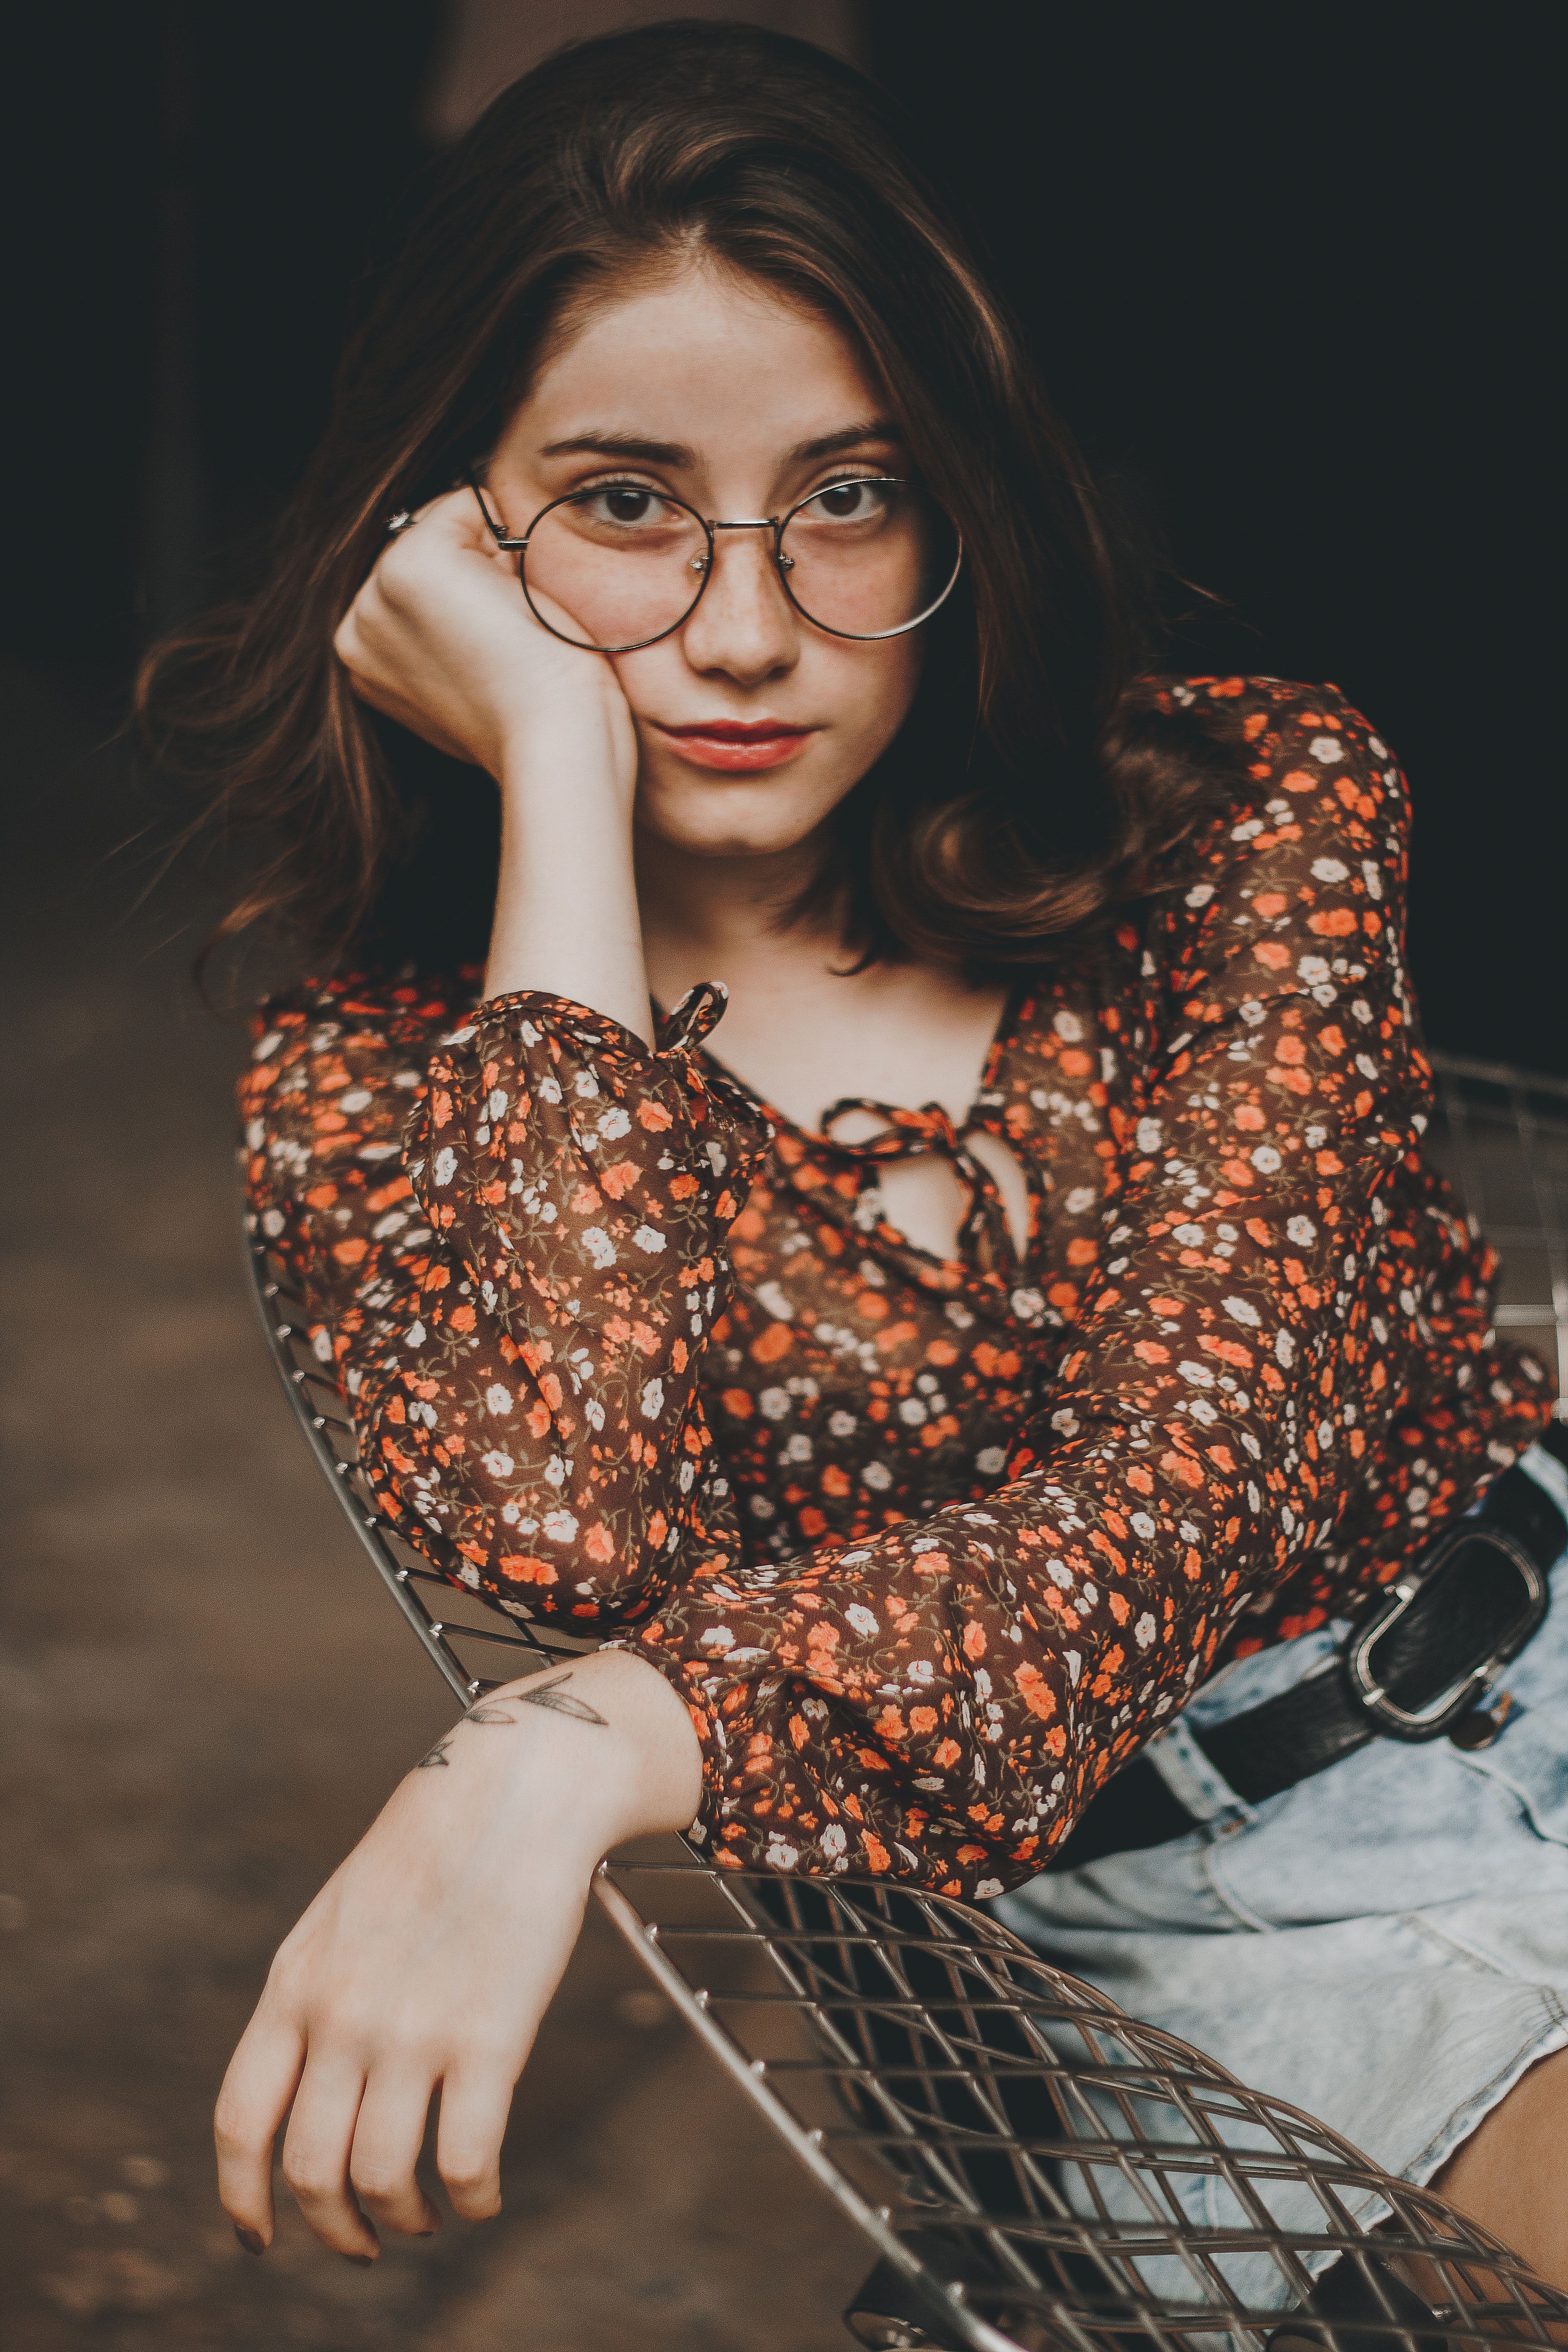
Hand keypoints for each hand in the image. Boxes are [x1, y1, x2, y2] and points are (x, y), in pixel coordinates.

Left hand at [215, 1649, 700, 2259]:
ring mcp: (412, 2030)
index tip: (262, 2238)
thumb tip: (308, 2089)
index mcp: (295, 1984)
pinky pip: (464, 2159)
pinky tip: (482, 2194)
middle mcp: (341, 2016)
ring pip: (383, 2178)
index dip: (243, 2199)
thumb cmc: (436, 1848)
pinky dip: (473, 2198)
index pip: (239, 2122)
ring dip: (403, 2219)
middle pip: (310, 2170)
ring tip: (427, 2217)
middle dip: (336, 2229)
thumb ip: (316, 1997)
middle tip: (365, 2242)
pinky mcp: (488, 2037)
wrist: (515, 1787)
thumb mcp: (341, 1917)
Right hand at [333, 486, 637, 795]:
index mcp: (365, 659)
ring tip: (505, 625)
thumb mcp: (469, 669)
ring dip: (489, 561)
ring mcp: (375, 596)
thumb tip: (472, 578)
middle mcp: (356, 628)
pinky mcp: (410, 567)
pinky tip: (510, 599)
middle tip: (502, 639)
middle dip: (474, 573)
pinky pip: (466, 504)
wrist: (554, 739)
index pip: (416, 580)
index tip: (492, 651)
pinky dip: (503, 536)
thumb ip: (445, 627)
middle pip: (422, 545)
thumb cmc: (535, 713)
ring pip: (443, 526)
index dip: (470, 597)